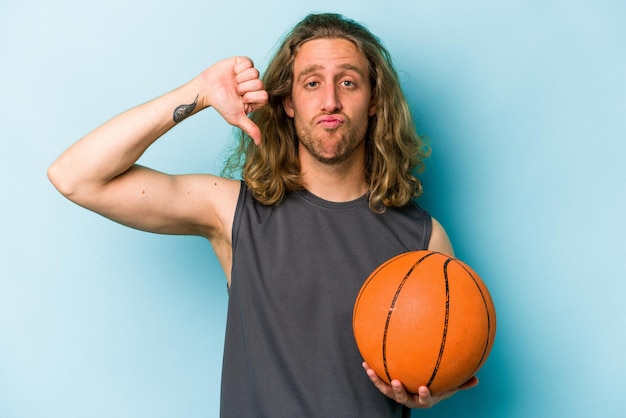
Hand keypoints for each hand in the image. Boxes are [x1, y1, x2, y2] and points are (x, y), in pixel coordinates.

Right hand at [201, 56, 267, 143]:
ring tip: (233, 82)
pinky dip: (239, 68)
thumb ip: (250, 128)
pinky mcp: (243, 62)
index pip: (264, 95)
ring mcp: (250, 73)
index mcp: (257, 98)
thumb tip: (259, 143)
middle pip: (260, 83)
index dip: (250, 97)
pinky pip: (249, 63)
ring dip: (240, 79)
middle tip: (235, 91)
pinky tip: (233, 73)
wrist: (207, 90)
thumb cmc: (221, 104)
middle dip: (244, 88)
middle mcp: (256, 85)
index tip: (240, 99)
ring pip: (255, 73)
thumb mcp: (236, 118)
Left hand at [362, 362, 478, 408]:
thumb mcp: (450, 386)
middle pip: (403, 398)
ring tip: (371, 371)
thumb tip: (477, 379)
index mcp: (425, 399)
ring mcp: (398, 394)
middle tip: (396, 382)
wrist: (421, 389)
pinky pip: (379, 381)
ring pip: (387, 391)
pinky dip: (373, 373)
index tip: (424, 387)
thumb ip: (461, 383)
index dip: (424, 395)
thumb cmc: (438, 386)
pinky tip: (365, 363)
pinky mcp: (388, 387)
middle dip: (399, 391)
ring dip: (379, 381)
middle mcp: (410, 399)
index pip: (425, 400)